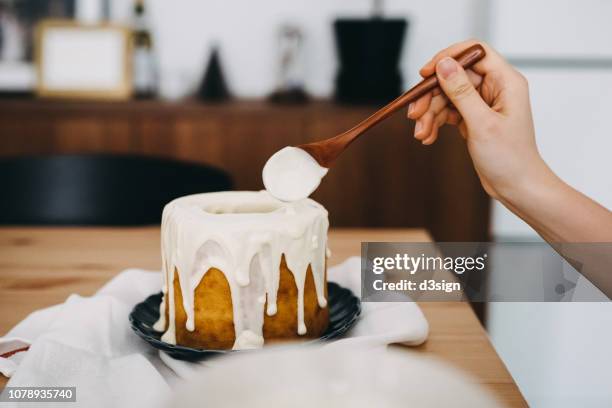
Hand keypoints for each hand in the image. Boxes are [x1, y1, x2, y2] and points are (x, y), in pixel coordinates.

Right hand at [407, 39, 550, 200]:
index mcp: (506, 81)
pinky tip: (428, 136)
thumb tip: (444, 65)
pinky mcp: (474, 118)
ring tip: (421, 133)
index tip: (425, 72)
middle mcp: (495, 88)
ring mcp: (483, 103)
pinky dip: (435, 122)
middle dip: (431, 96)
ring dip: (430, 113)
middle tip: (415, 113)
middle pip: (454, 77)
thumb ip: (461, 92)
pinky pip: (448, 111)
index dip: (448, 57)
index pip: (474, 52)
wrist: (517, 186)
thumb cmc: (510, 158)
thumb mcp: (482, 123)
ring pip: (447, 96)